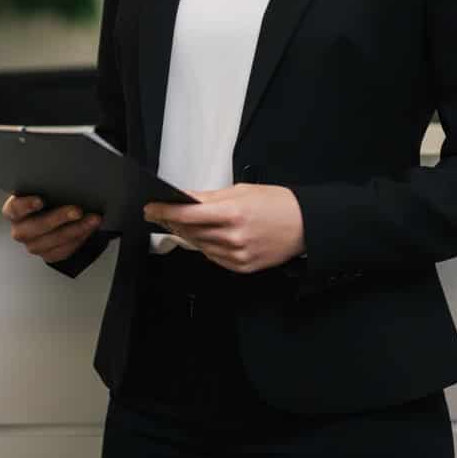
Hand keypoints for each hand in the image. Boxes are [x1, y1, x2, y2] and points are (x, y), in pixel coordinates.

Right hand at [1, 194, 101, 263]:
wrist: (57, 214)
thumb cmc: (49, 196)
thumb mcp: (46, 188)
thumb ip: (50, 184)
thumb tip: (68, 176)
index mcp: (14, 210)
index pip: (14, 208)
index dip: (26, 206)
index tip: (41, 200)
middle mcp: (20, 229)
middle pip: (35, 227)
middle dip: (58, 218)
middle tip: (78, 210)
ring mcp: (33, 244)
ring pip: (52, 242)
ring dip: (75, 230)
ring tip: (93, 219)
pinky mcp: (47, 254)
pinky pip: (63, 250)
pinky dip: (79, 239)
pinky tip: (90, 228)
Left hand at [143, 184, 304, 273]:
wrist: (305, 225)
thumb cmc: (277, 203)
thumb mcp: (242, 190)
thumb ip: (211, 197)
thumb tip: (185, 198)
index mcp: (232, 213)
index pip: (188, 214)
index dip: (165, 211)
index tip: (152, 208)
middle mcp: (232, 237)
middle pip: (190, 232)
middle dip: (172, 222)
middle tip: (160, 213)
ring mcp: (236, 255)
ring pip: (199, 246)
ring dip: (186, 235)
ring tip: (179, 223)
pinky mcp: (241, 267)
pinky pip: (213, 257)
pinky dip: (205, 246)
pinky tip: (204, 236)